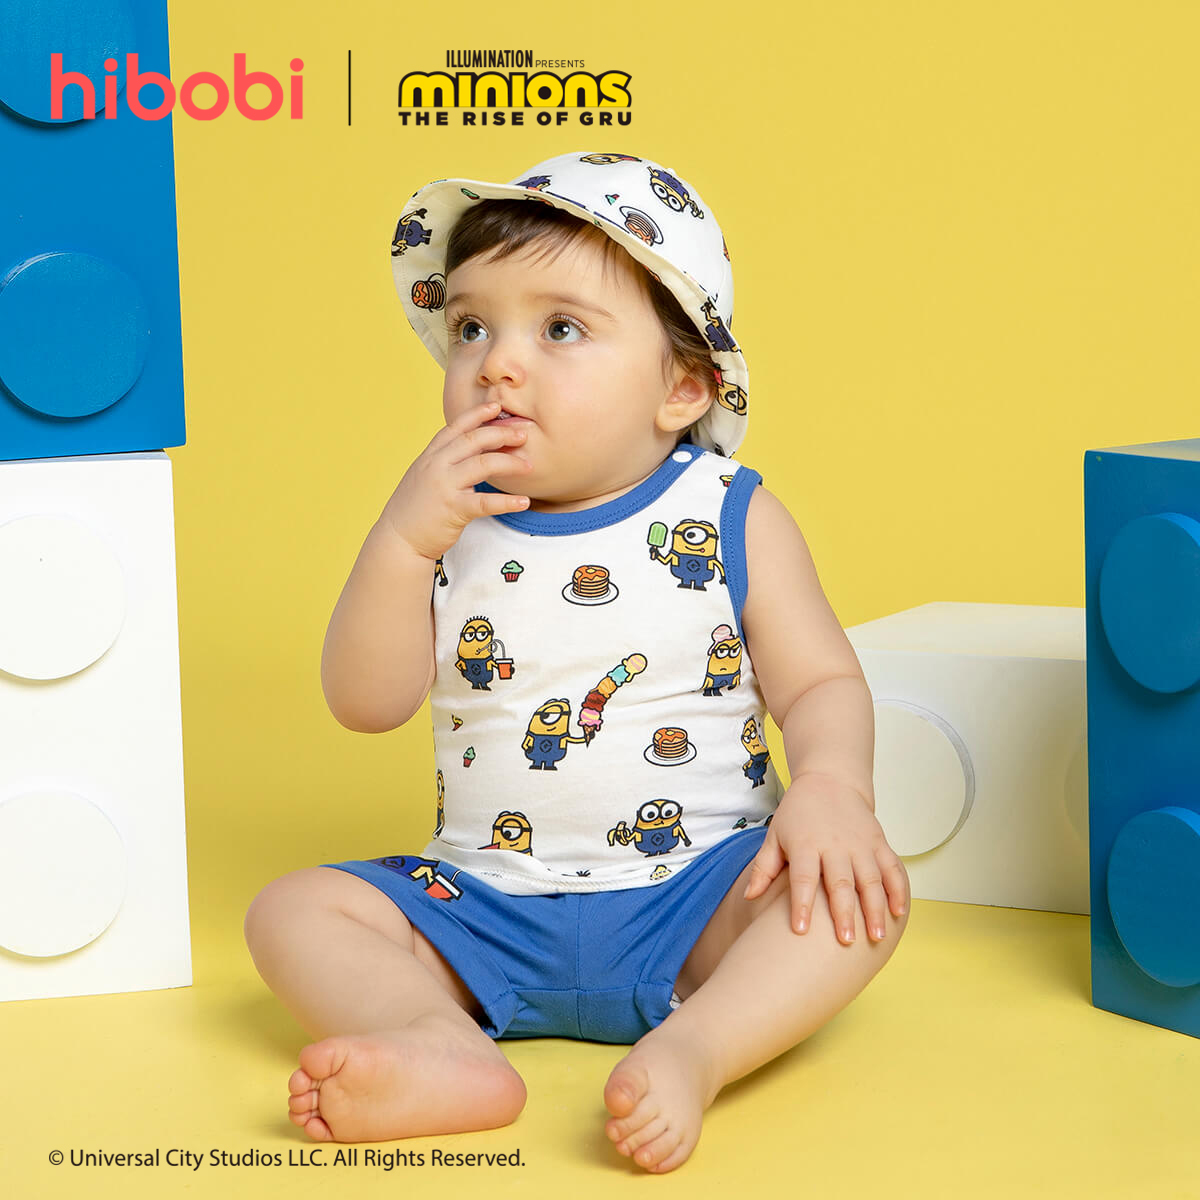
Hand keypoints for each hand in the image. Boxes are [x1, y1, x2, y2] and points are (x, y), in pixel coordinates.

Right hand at [380, 401, 532, 560]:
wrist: (398, 538)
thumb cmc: (415, 509)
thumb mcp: (424, 476)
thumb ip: (443, 461)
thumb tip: (469, 451)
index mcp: (430, 456)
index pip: (456, 427)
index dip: (477, 414)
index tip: (496, 406)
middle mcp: (437, 466)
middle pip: (474, 440)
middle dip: (501, 433)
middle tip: (523, 434)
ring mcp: (444, 486)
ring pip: (483, 464)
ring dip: (510, 463)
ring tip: (528, 465)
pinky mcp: (453, 510)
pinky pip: (486, 502)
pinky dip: (507, 502)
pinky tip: (523, 502)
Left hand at [744, 772, 908, 943]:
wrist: (829, 781)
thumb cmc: (798, 813)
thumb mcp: (775, 835)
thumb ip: (764, 867)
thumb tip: (748, 897)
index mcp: (806, 844)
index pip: (803, 878)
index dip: (801, 904)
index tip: (799, 930)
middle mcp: (834, 844)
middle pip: (840, 881)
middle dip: (844, 913)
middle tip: (846, 941)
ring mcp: (860, 843)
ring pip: (870, 878)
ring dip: (875, 908)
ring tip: (876, 936)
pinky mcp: (878, 841)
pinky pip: (892, 867)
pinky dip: (898, 889)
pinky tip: (899, 912)